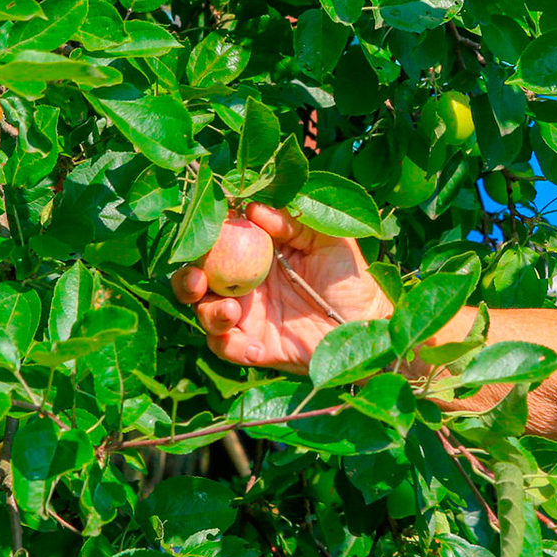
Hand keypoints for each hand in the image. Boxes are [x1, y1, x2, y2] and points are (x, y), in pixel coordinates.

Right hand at [171, 204, 391, 374]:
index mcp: (258, 256)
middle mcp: (246, 286)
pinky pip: (228, 348)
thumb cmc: (351, 276)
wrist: (369, 323)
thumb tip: (253, 207)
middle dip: (187, 280)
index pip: (218, 245)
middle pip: (199, 281)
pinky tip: (250, 344)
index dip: (205, 240)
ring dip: (208, 312)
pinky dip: (228, 345)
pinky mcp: (257, 348)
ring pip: (206, 315)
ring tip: (230, 310)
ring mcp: (249, 318)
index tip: (206, 235)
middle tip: (197, 280)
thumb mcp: (329, 239)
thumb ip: (294, 221)